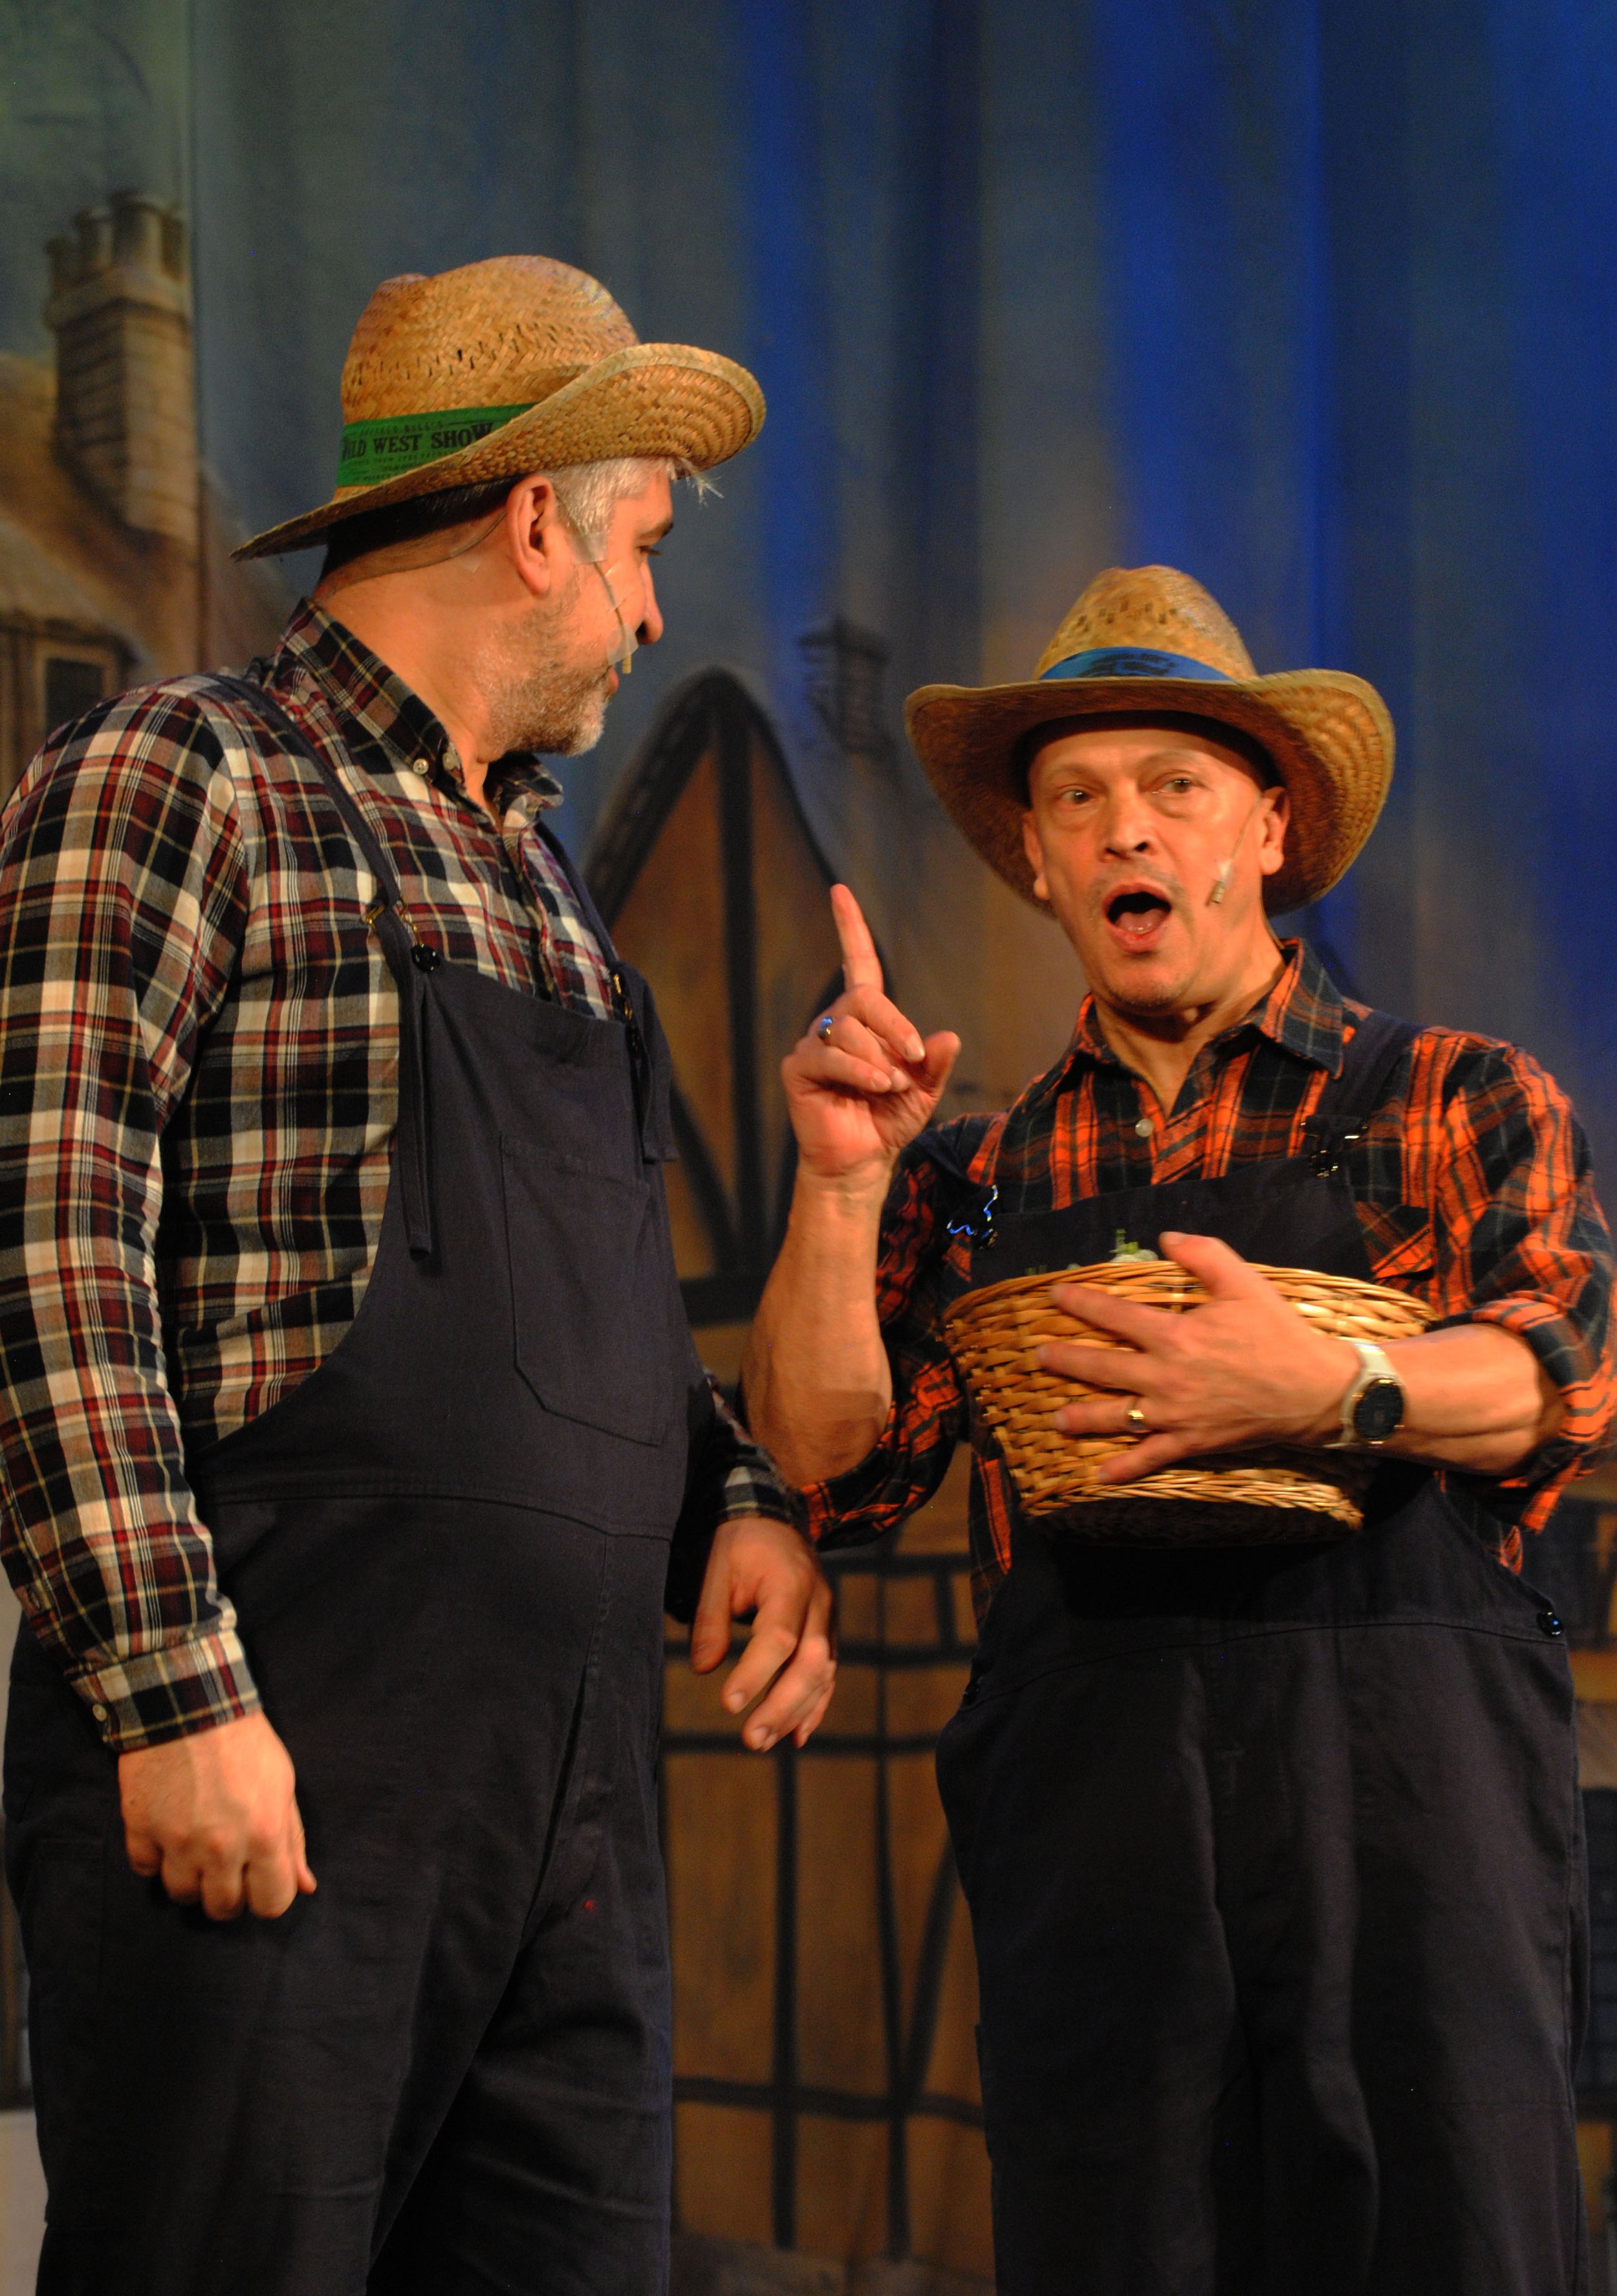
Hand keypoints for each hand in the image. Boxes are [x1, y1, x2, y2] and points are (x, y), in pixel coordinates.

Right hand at [118, 1710, 317, 1920]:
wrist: (191, 1704)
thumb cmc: (246, 1744)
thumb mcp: (283, 1785)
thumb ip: (293, 1840)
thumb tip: (305, 1886)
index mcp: (265, 1836)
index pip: (271, 1905)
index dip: (266, 1896)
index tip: (258, 1879)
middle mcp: (221, 1848)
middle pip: (222, 1909)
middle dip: (226, 1893)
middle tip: (224, 1865)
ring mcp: (177, 1842)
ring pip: (181, 1894)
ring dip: (189, 1877)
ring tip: (194, 1848)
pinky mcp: (140, 1830)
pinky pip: (144, 1869)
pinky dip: (154, 1858)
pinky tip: (165, 1833)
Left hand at [689, 1515, 836, 1749]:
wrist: (774, 1521)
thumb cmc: (740, 1544)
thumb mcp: (716, 1568)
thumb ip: (710, 1617)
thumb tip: (704, 1667)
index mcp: (790, 1583)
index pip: (779, 1638)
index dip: (756, 1674)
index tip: (728, 1704)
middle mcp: (818, 1603)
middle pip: (811, 1663)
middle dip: (783, 1705)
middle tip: (752, 1738)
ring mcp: (826, 1620)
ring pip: (823, 1674)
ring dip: (796, 1713)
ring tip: (763, 1741)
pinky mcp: (825, 1633)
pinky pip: (826, 1674)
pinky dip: (814, 1706)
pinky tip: (796, 1735)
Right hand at [782, 886, 958, 1187]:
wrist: (861, 1164)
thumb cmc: (888, 1123)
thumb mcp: (924, 1090)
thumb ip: (934, 1063)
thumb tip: (948, 1036)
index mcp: (866, 1020)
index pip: (857, 962)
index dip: (849, 927)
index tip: (840, 891)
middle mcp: (836, 1023)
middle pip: (863, 996)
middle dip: (894, 1026)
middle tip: (911, 1059)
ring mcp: (813, 1044)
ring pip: (849, 1028)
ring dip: (879, 1060)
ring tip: (890, 1088)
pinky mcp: (799, 1069)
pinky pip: (830, 1055)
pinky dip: (860, 1071)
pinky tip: (875, 1088)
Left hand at [1037, 1231, 1356, 1480]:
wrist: (1314, 1389)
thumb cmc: (1277, 1332)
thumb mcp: (1243, 1281)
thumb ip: (1203, 1255)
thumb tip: (1165, 1239)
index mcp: (1175, 1334)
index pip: (1113, 1316)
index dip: (1080, 1304)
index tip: (1053, 1297)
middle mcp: (1166, 1376)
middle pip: (1102, 1368)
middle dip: (1065, 1360)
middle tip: (1038, 1357)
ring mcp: (1175, 1413)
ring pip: (1117, 1416)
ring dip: (1082, 1418)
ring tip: (1055, 1418)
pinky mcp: (1191, 1442)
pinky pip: (1151, 1458)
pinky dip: (1125, 1469)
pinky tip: (1099, 1475)